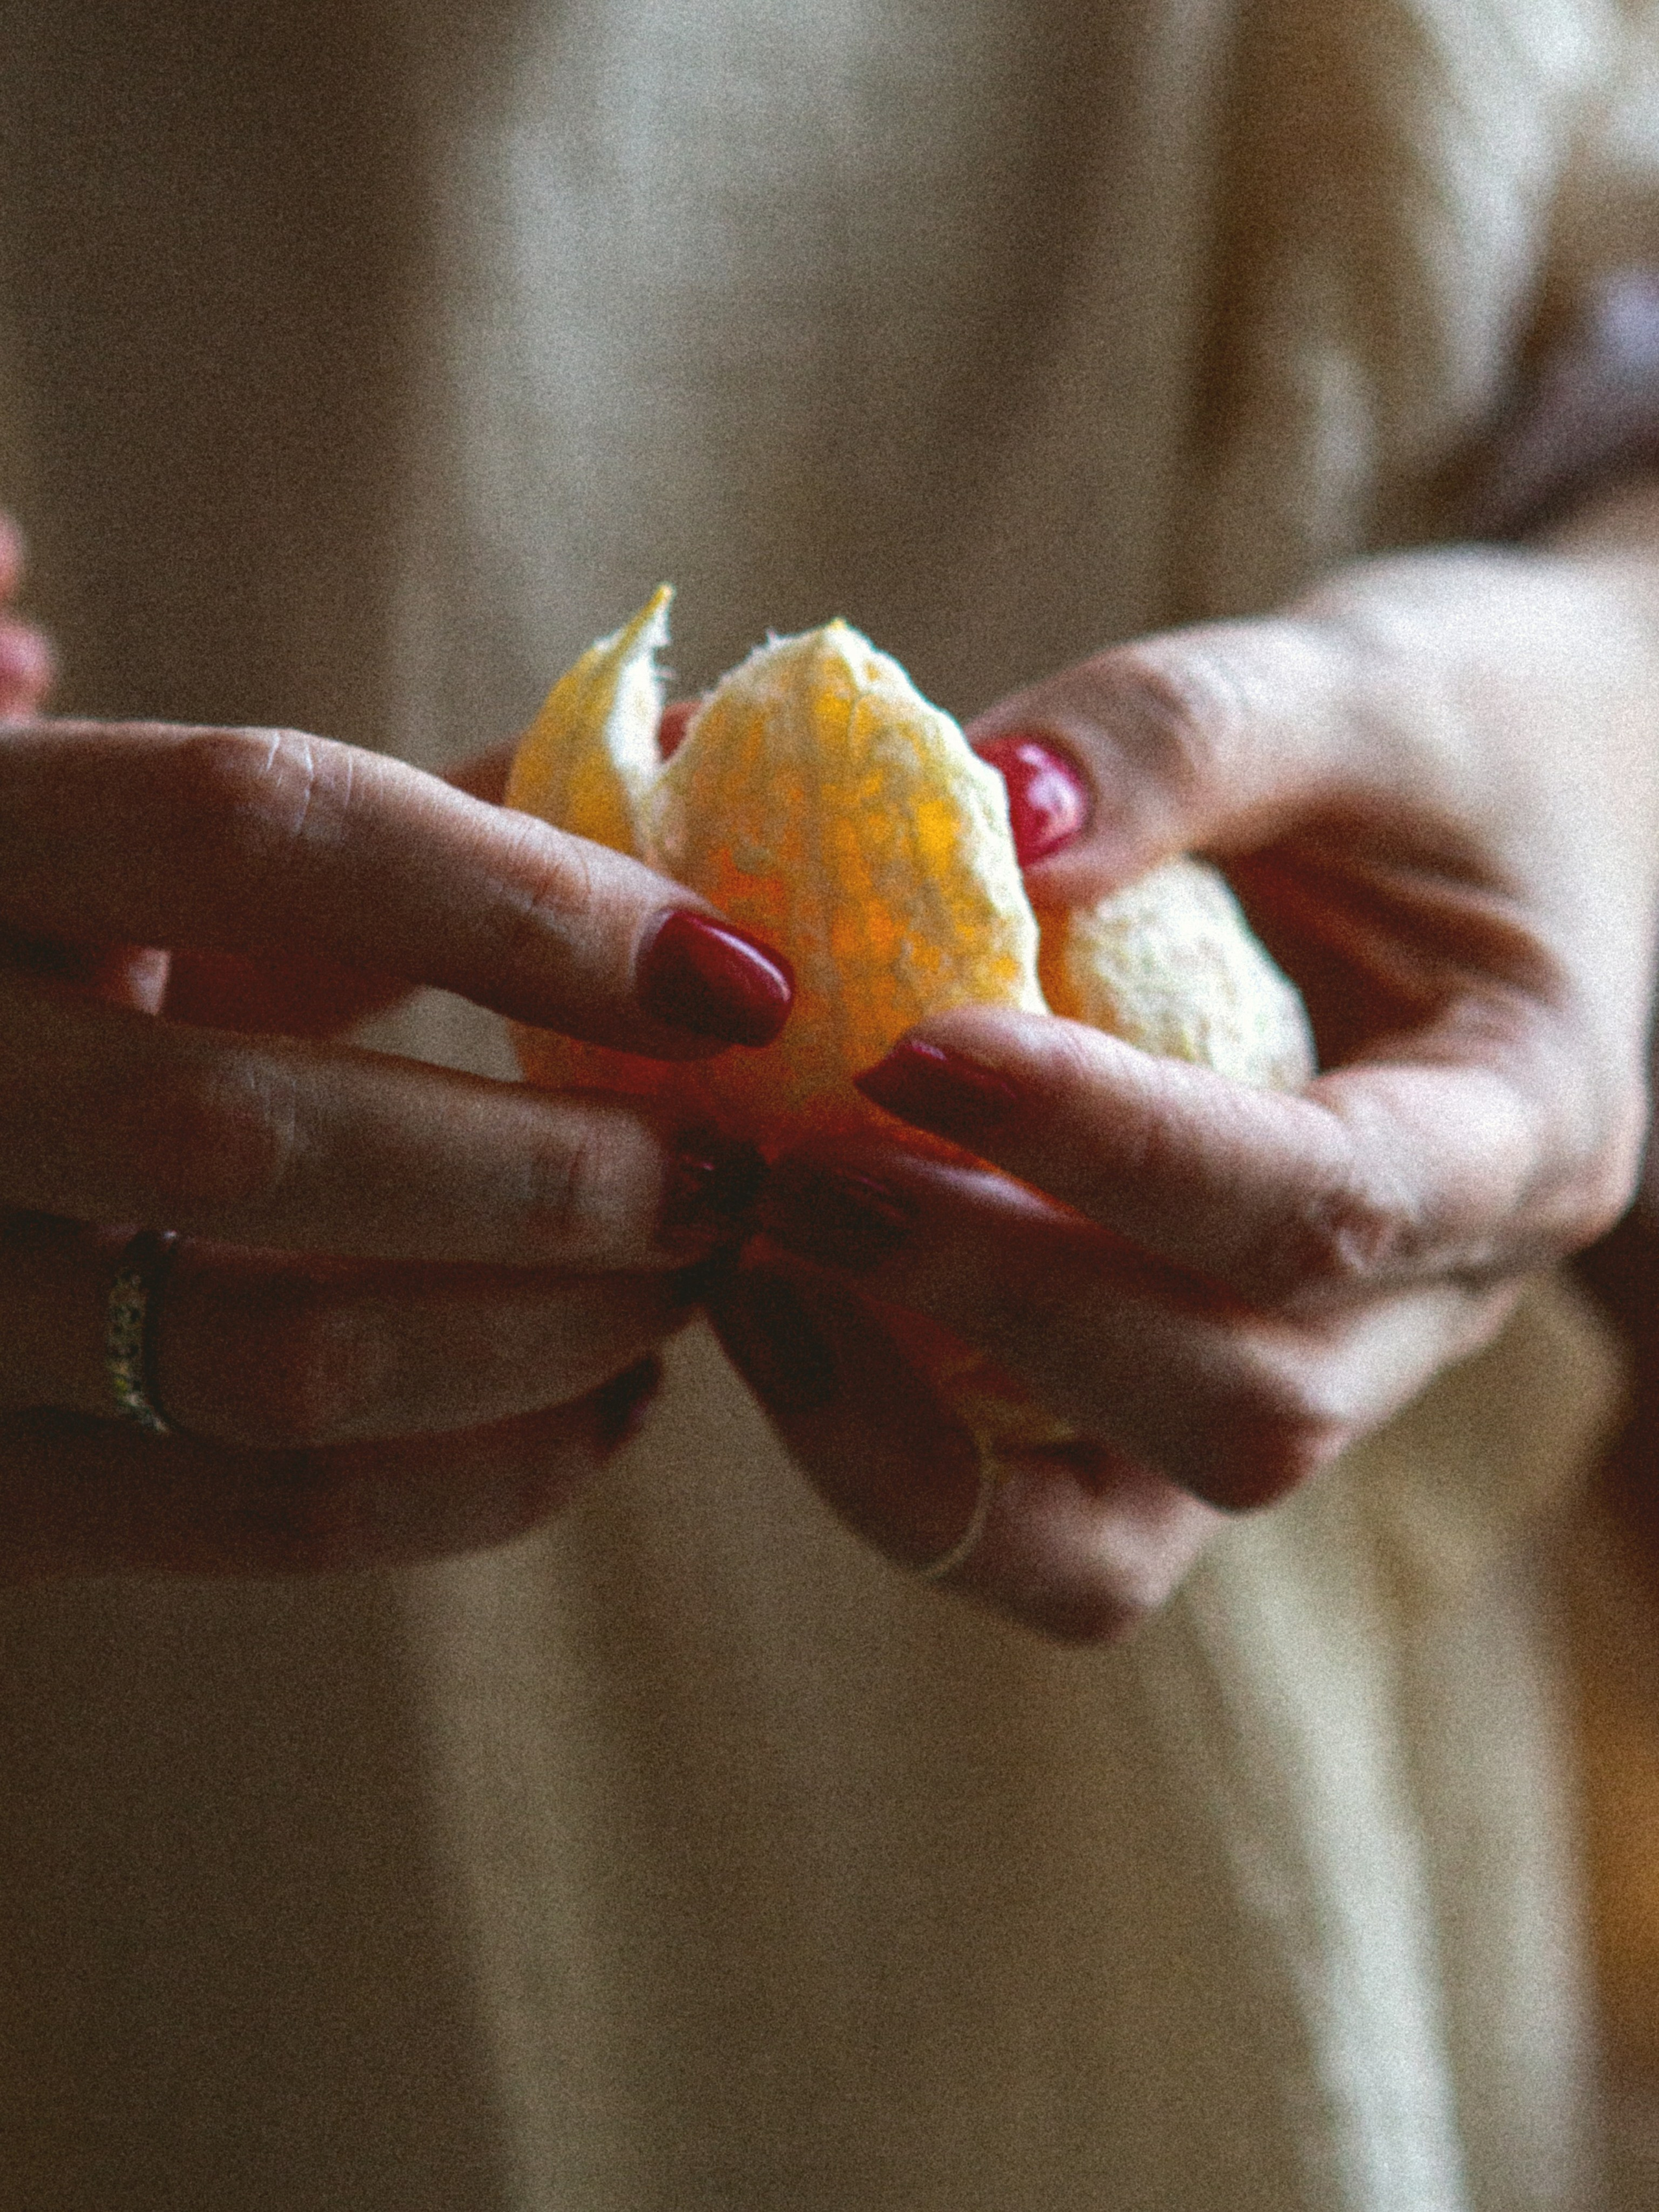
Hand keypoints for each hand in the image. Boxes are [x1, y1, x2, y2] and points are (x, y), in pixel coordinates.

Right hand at [0, 545, 790, 1579]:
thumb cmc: (8, 963)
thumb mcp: (105, 850)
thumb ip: (347, 820)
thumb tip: (668, 761)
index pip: (257, 833)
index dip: (527, 901)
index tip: (736, 975)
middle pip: (266, 1134)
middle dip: (561, 1170)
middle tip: (730, 1171)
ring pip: (280, 1356)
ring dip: (548, 1333)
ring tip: (686, 1289)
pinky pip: (260, 1517)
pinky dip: (477, 1483)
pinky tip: (600, 1415)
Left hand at [717, 495, 1658, 1639]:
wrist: (1520, 829)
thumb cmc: (1446, 750)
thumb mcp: (1349, 691)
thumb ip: (1179, 738)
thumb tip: (980, 809)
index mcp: (1521, 1128)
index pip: (1324, 1204)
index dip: (1110, 1149)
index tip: (911, 1049)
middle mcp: (1429, 1303)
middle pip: (1240, 1409)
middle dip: (998, 1306)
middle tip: (796, 1171)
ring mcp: (1303, 1376)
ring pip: (1122, 1536)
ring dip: (915, 1427)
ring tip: (755, 1258)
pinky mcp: (1178, 1398)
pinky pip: (1041, 1513)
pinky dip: (894, 1446)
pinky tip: (776, 1299)